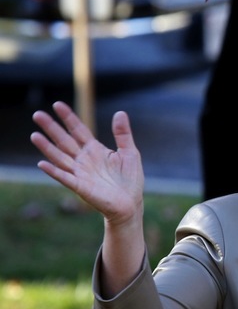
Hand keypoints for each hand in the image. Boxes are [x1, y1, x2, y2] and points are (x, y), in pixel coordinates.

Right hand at [30, 101, 144, 225]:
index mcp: (95, 150)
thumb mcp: (130, 152)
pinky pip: (65, 178)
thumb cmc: (130, 179)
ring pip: (60, 157)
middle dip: (52, 128)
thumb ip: (123, 134)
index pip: (79, 130)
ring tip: (35, 135)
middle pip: (65, 141)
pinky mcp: (81, 187)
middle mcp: (84, 160)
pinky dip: (54, 171)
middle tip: (37, 115)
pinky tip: (42, 163)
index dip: (68, 118)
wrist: (131, 204)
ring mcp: (81, 173)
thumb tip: (120, 112)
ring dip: (47, 148)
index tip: (57, 105)